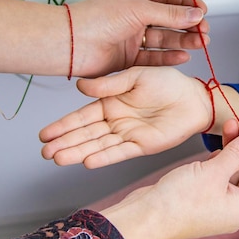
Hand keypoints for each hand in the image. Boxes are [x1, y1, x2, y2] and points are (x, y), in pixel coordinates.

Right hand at [39, 66, 212, 167]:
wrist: (194, 98)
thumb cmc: (168, 83)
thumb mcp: (136, 76)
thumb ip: (109, 84)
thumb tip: (80, 86)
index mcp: (110, 102)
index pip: (82, 116)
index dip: (63, 125)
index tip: (44, 135)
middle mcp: (115, 121)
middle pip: (85, 134)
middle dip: (64, 143)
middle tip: (45, 152)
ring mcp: (127, 135)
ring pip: (97, 145)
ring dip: (77, 153)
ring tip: (57, 159)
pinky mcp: (142, 146)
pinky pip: (119, 152)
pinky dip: (103, 157)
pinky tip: (87, 161)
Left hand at [69, 0, 208, 77]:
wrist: (73, 44)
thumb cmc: (97, 18)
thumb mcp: (139, 9)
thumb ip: (170, 14)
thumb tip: (195, 14)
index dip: (188, 4)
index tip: (204, 12)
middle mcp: (134, 15)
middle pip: (169, 20)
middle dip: (189, 25)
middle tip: (204, 32)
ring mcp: (132, 37)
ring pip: (164, 38)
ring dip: (183, 41)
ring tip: (200, 44)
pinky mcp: (129, 57)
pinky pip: (154, 57)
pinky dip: (169, 57)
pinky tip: (183, 56)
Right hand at [100, 120, 238, 238]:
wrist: (146, 216)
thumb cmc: (179, 203)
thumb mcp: (214, 172)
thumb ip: (238, 153)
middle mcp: (237, 208)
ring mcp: (220, 202)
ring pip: (237, 171)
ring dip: (235, 149)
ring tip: (229, 126)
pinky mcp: (204, 196)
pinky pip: (221, 175)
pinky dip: (222, 158)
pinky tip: (217, 146)